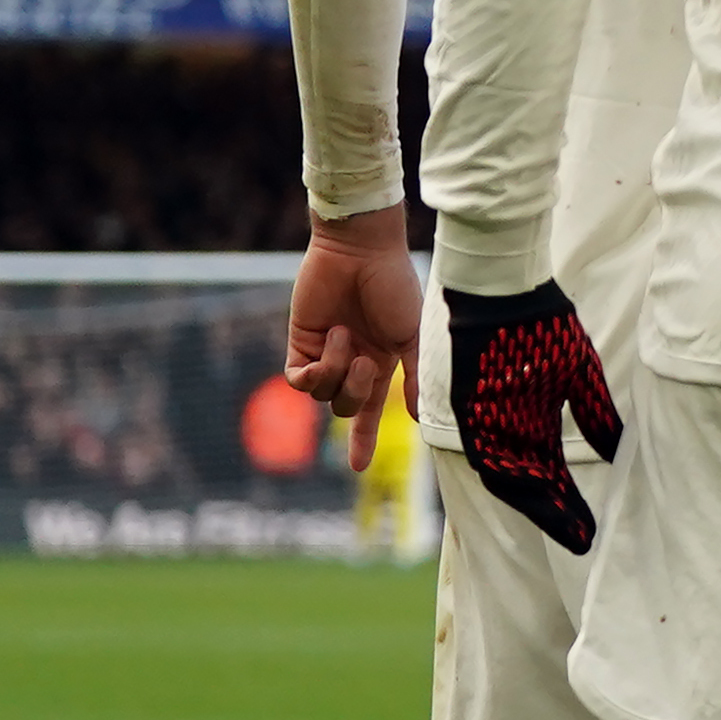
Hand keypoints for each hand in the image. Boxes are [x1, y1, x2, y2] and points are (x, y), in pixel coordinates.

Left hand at [285, 207, 421, 471]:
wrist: (360, 251)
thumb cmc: (394, 288)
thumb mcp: (414, 336)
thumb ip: (416, 377)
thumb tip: (422, 419)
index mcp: (383, 361)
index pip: (370, 411)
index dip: (364, 439)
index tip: (358, 468)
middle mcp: (353, 360)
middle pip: (346, 407)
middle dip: (355, 393)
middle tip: (367, 361)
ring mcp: (325, 351)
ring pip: (323, 395)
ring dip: (335, 372)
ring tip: (345, 335)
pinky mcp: (301, 340)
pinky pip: (298, 380)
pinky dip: (312, 373)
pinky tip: (328, 343)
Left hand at [439, 280, 623, 552]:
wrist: (506, 288)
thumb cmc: (542, 324)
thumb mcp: (580, 373)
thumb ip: (595, 414)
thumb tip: (618, 451)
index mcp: (533, 422)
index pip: (549, 474)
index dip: (568, 503)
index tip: (590, 530)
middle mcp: (509, 429)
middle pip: (531, 483)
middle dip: (556, 513)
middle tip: (582, 540)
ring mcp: (489, 421)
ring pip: (510, 475)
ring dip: (537, 502)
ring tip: (565, 526)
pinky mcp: (471, 408)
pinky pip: (488, 449)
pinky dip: (511, 473)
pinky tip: (535, 492)